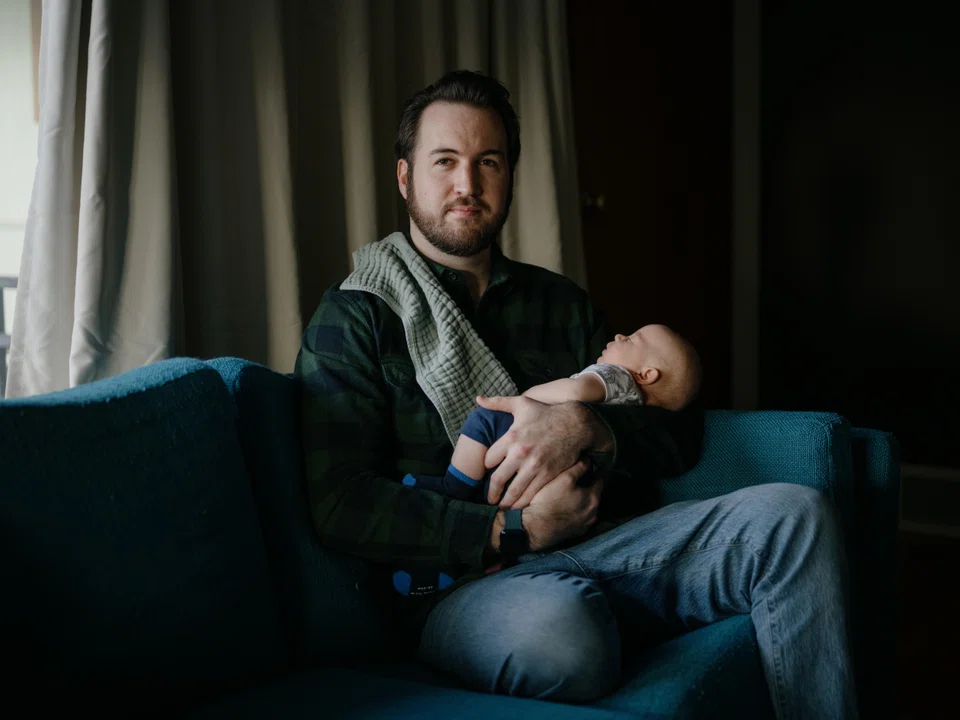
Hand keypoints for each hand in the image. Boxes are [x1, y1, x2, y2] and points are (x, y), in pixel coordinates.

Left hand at [477, 395, 608, 508]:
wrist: (575, 423)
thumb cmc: (546, 413)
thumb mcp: (521, 403)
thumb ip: (498, 403)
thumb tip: (478, 399)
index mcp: (511, 437)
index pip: (489, 460)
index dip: (486, 466)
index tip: (487, 472)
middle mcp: (520, 453)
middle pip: (497, 479)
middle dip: (491, 492)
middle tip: (489, 499)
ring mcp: (534, 466)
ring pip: (514, 491)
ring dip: (505, 502)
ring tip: (502, 506)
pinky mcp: (547, 474)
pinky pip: (531, 493)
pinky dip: (523, 502)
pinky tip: (519, 505)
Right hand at [522, 460, 601, 550]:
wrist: (536, 528)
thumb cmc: (549, 501)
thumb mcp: (564, 478)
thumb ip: (579, 467)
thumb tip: (588, 460)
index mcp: (593, 498)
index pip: (599, 479)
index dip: (591, 471)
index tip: (584, 467)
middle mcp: (593, 513)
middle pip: (594, 494)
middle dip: (586, 486)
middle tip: (574, 480)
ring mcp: (585, 525)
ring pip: (587, 507)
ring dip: (581, 501)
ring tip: (567, 495)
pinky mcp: (576, 533)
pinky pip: (580, 519)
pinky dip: (575, 513)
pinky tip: (564, 509)